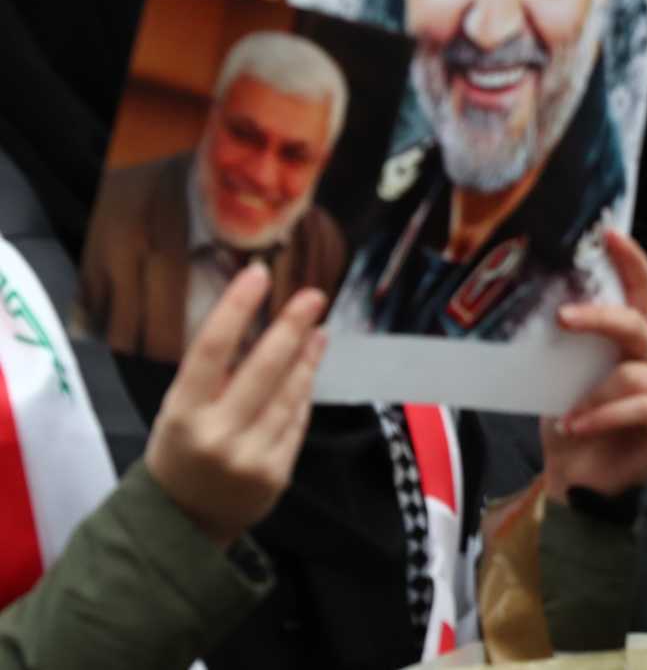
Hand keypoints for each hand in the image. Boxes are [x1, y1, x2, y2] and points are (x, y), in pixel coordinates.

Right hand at [145, 263, 327, 547]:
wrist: (184, 522)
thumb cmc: (181, 451)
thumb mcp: (178, 411)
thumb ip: (212, 374)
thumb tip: (252, 317)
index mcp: (182, 414)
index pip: (211, 350)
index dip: (237, 308)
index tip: (258, 274)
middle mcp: (217, 435)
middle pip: (263, 369)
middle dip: (290, 328)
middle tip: (312, 295)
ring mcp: (251, 457)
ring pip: (288, 394)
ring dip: (306, 356)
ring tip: (316, 327)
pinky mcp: (277, 473)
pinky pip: (297, 420)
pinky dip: (303, 390)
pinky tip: (310, 365)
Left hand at [541, 230, 646, 502]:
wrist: (579, 476)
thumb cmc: (572, 419)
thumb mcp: (563, 374)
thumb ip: (570, 342)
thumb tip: (543, 306)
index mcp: (633, 336)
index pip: (641, 288)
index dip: (630, 259)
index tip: (609, 234)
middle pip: (637, 323)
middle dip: (600, 318)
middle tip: (563, 319)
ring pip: (633, 372)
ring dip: (593, 393)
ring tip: (567, 415)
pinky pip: (641, 405)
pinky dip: (604, 415)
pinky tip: (579, 426)